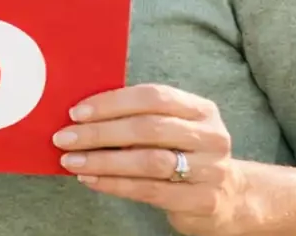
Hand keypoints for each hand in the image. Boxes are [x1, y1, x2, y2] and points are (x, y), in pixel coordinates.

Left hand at [55, 84, 249, 235]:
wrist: (229, 197)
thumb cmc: (186, 155)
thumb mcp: (175, 129)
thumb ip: (140, 117)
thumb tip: (84, 115)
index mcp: (202, 109)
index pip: (153, 96)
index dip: (112, 102)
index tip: (77, 112)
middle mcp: (211, 137)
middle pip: (148, 128)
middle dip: (100, 132)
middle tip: (65, 138)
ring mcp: (210, 170)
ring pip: (148, 161)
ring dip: (103, 161)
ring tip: (72, 161)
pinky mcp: (202, 200)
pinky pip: (149, 190)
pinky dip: (114, 184)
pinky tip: (92, 180)